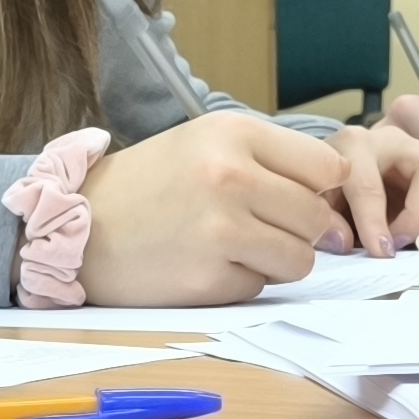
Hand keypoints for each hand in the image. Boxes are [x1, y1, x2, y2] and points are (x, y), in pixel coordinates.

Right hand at [74, 113, 352, 305]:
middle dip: (301, 228)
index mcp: (232, 133)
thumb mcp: (206, 142)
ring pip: (301, 257)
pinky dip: (243, 280)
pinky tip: (207, 263)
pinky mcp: (209, 278)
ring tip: (238, 245)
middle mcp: (229, 176)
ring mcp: (219, 230)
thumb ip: (273, 159)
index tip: (303, 195)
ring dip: (279, 258)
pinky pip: (261, 285)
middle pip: (315, 215)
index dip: (323, 187)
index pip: (325, 165)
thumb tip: (341, 195)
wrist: (78, 226)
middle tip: (262, 225)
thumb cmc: (150, 183)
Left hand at [310, 121, 418, 254]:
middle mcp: (395, 137)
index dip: (375, 224)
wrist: (348, 166)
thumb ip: (326, 220)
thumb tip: (345, 242)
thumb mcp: (318, 202)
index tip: (381, 253)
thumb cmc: (334, 189)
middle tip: (407, 245)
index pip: (369, 185)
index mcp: (355, 145)